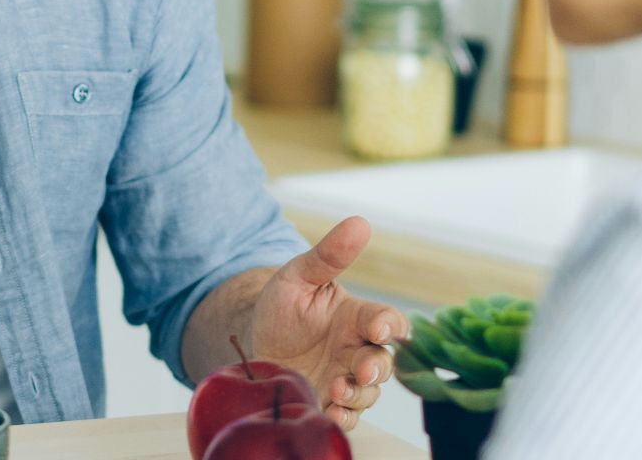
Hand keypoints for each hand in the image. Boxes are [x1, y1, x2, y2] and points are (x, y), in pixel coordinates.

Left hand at [245, 216, 408, 431]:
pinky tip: (332, 412)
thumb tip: (360, 222)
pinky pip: (348, 416)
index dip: (390, 326)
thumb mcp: (298, 276)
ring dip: (358, 394)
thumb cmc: (281, 306)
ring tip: (336, 390)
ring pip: (369, 393)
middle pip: (384, 362)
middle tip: (360, 370)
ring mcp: (344, 379)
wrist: (251, 341)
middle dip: (376, 368)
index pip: (388, 322)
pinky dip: (345, 417)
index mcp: (356, 318)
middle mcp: (356, 350)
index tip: (378, 329)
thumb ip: (328, 255)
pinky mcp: (328, 402)